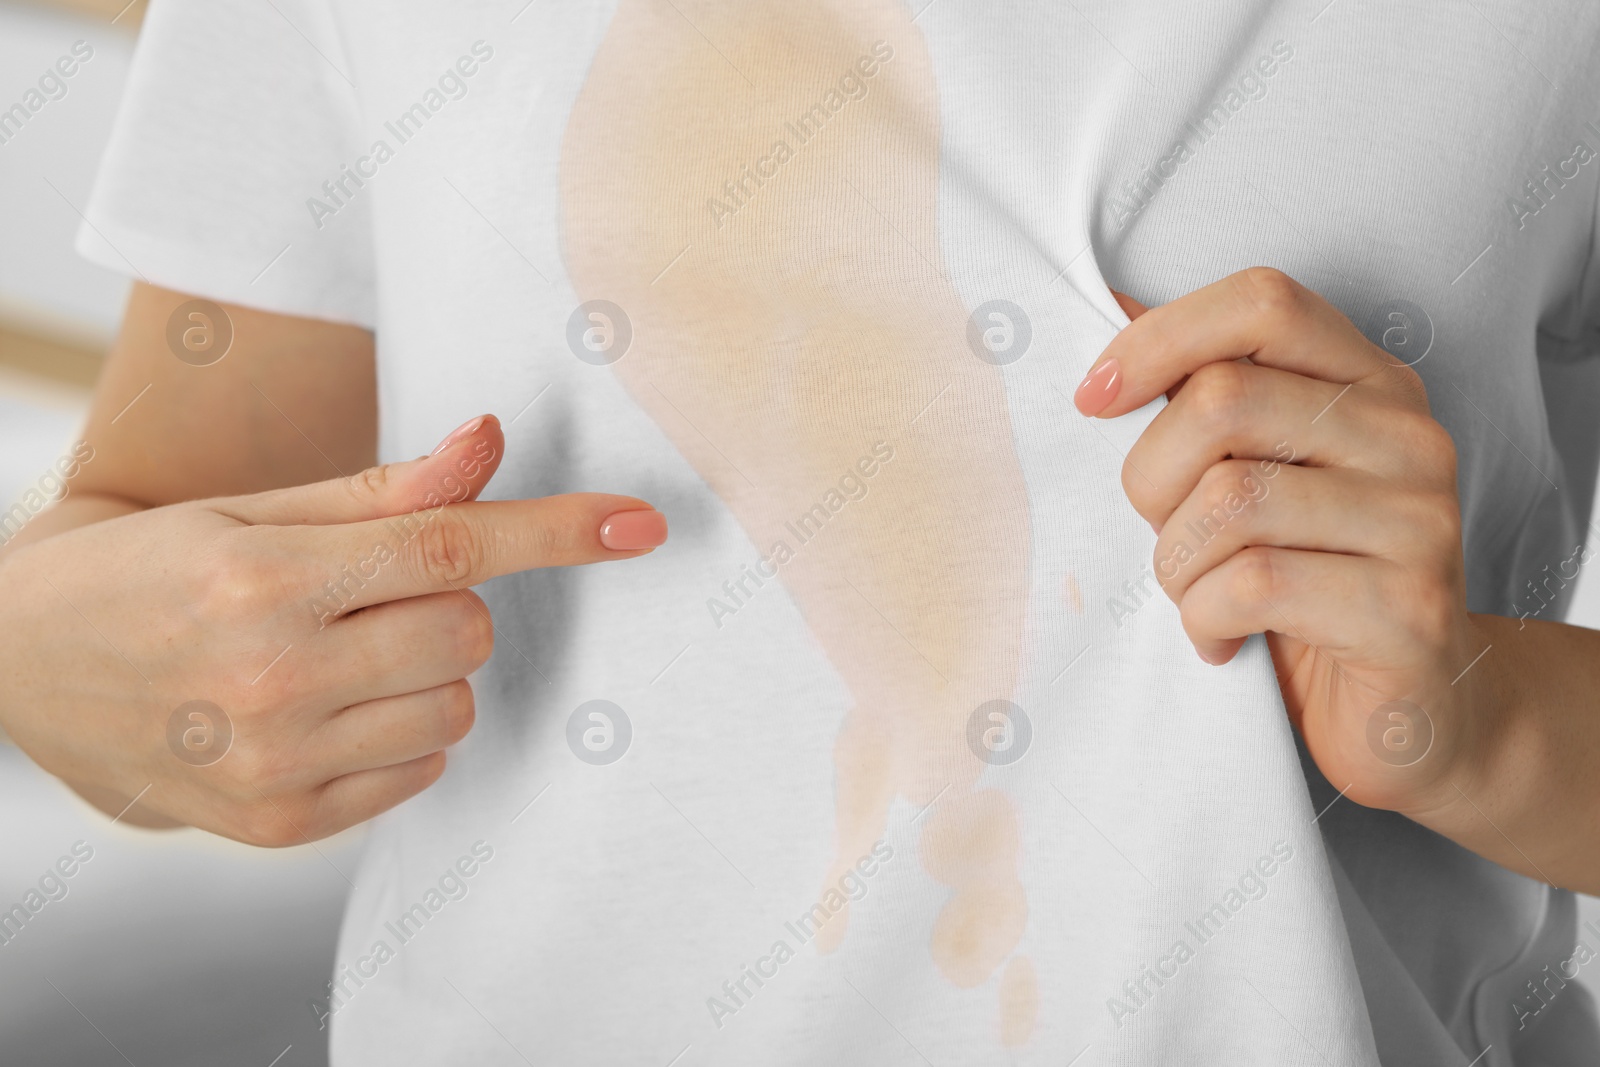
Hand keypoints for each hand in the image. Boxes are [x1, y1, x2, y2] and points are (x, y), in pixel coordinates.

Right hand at [0, 414, 665, 844]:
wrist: (24, 667)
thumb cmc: (148, 569)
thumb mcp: (250, 511)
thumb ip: (382, 491)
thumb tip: (489, 442)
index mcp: (265, 581)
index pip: (452, 546)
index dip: (557, 531)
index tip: (639, 524)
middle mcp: (274, 679)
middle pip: (470, 630)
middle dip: (449, 600)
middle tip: (368, 589)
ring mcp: (276, 764)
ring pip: (457, 706)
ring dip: (429, 669)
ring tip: (342, 648)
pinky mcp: (279, 823)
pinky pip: (421, 768)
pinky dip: (403, 729)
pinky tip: (330, 704)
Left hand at [1074, 268, 1484, 817]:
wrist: (1418, 714)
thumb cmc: (1310, 584)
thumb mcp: (1256, 475)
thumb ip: (1199, 395)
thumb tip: (1109, 306)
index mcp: (1369, 384)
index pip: (1260, 304)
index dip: (1158, 339)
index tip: (1092, 398)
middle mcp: (1406, 436)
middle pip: (1221, 400)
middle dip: (1150, 478)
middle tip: (1161, 535)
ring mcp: (1417, 521)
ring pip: (1227, 498)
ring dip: (1175, 561)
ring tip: (1194, 595)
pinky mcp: (1407, 609)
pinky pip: (1250, 586)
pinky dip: (1203, 618)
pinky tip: (1220, 640)